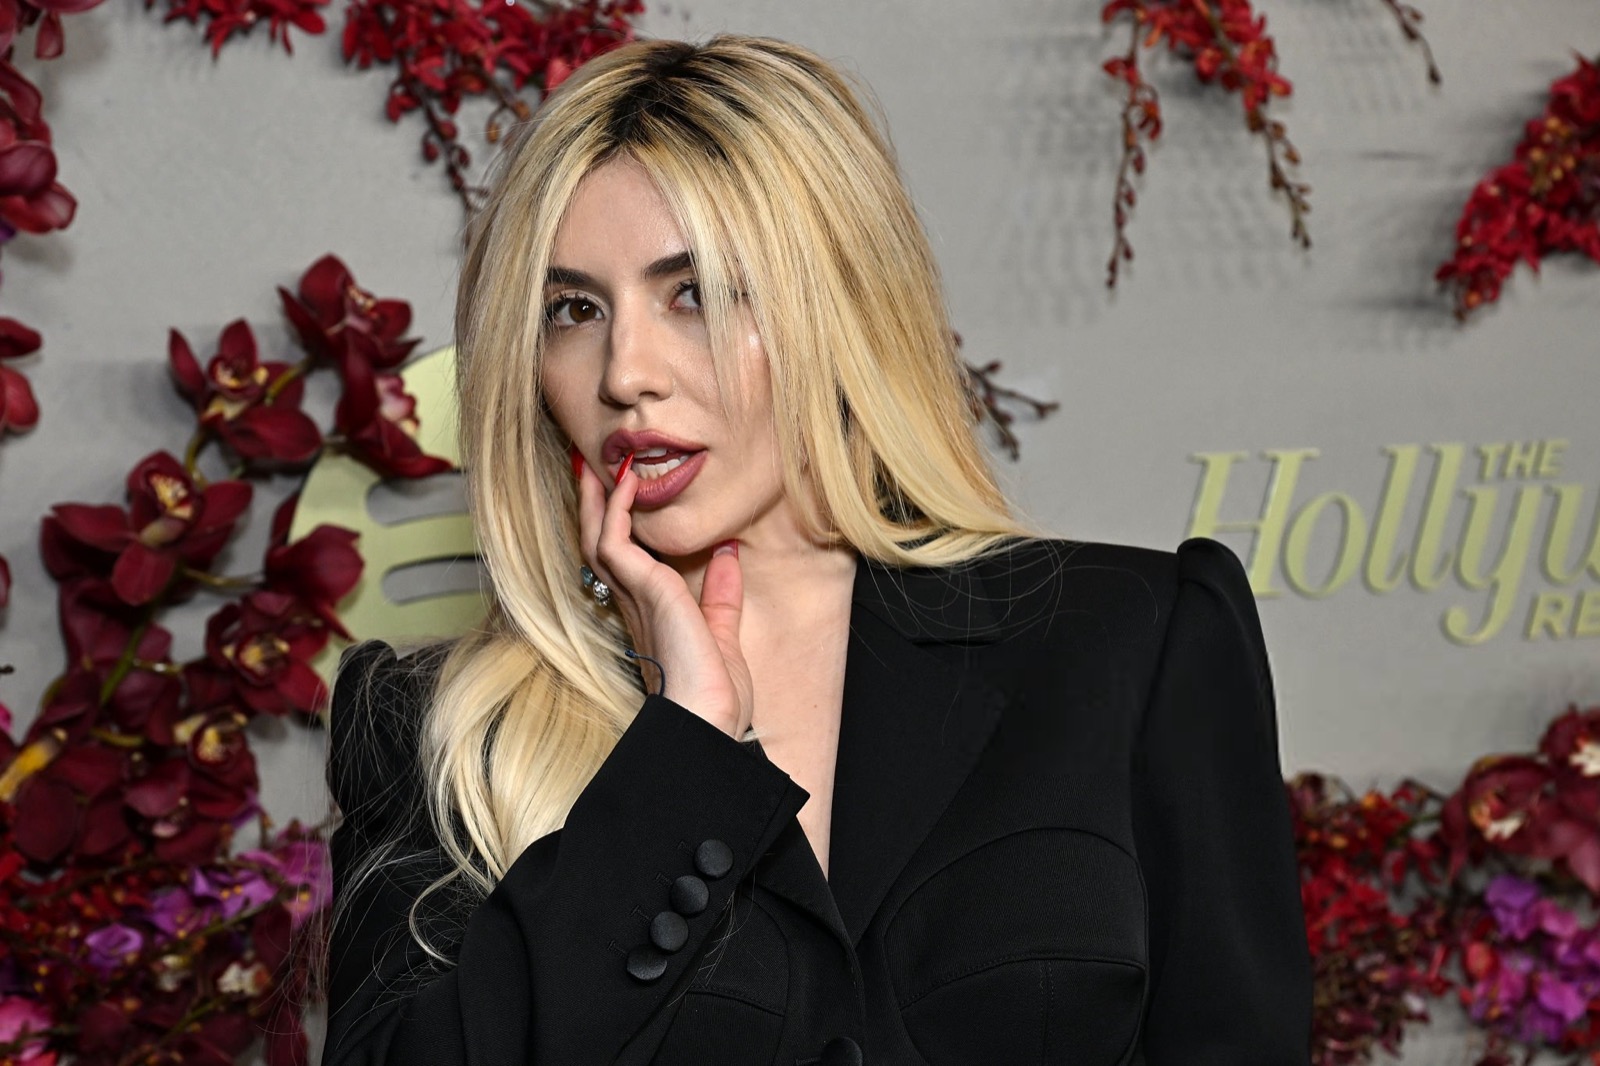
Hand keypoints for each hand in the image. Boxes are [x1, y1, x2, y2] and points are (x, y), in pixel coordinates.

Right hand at [574, 451, 753, 738]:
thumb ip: (722, 594)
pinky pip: (616, 538)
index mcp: (648, 613)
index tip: (623, 493)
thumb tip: (730, 555)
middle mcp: (632, 603)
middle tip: (595, 469)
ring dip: (599, 498)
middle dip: (597, 505)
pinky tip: (628, 481)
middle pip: (601, 543)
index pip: (624, 561)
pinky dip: (620, 506)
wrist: (708, 721)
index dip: (617, 527)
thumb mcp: (722, 632)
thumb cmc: (714, 694)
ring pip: (598, 536)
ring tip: (601, 464)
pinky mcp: (642, 590)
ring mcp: (632, 596)